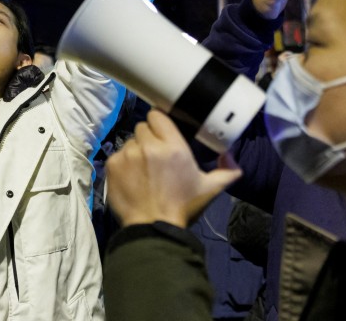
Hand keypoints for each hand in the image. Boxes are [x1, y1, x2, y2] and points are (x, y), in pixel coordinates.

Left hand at [105, 109, 240, 228]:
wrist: (153, 229)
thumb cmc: (182, 208)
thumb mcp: (209, 189)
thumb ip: (227, 171)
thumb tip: (232, 158)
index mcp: (173, 147)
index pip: (157, 115)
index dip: (159, 123)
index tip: (162, 133)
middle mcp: (149, 146)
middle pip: (142, 127)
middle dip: (148, 138)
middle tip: (155, 156)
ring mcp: (128, 155)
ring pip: (129, 141)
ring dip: (136, 151)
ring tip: (143, 170)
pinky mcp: (112, 165)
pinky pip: (117, 155)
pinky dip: (123, 164)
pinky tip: (132, 178)